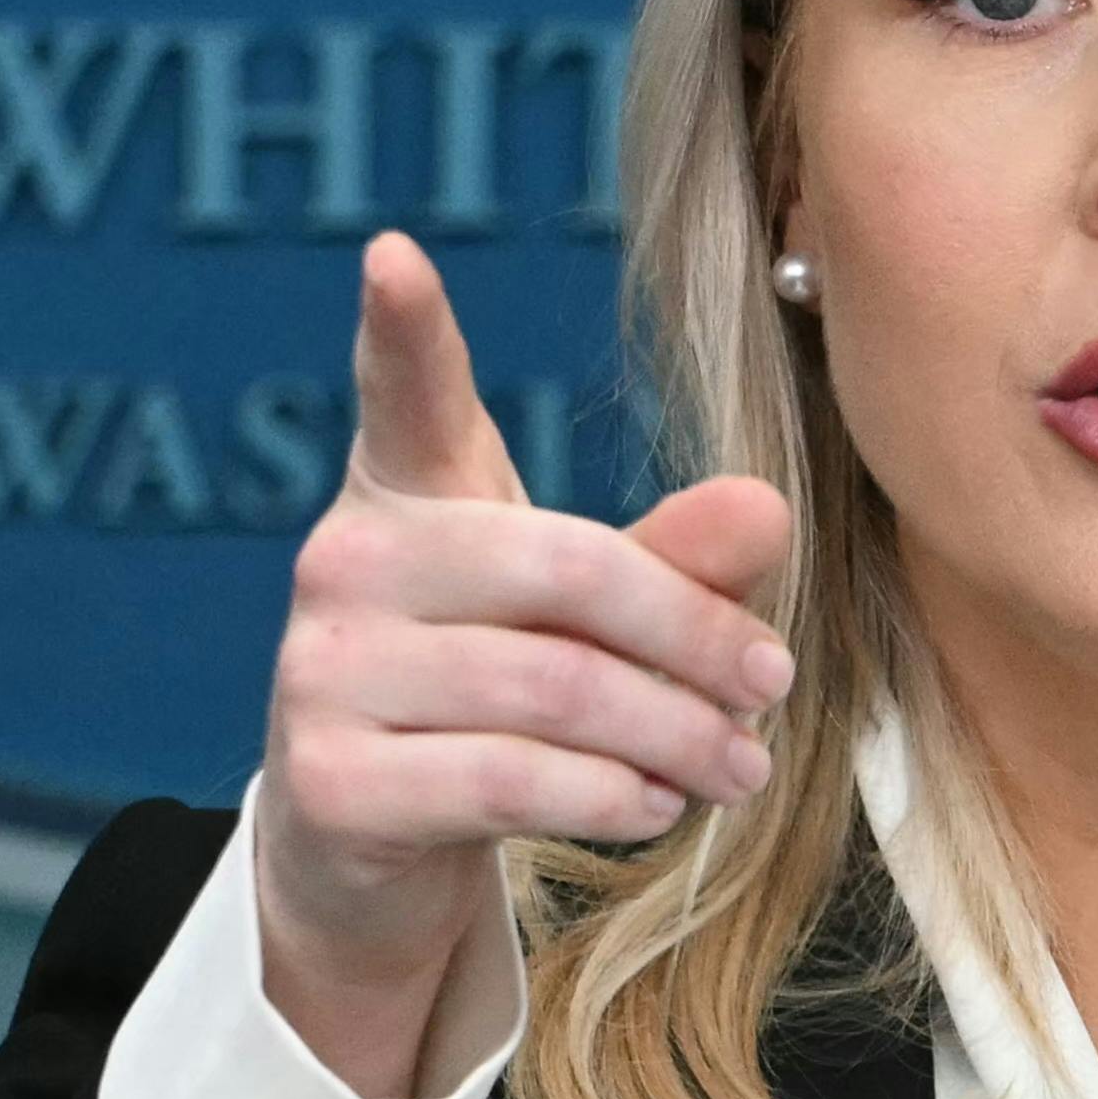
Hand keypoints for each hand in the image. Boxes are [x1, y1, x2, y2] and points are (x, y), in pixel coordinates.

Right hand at [252, 229, 796, 1098]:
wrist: (369, 844)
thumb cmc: (490, 689)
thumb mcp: (581, 612)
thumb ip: (672, 558)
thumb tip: (769, 509)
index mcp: (406, 488)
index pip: (404, 394)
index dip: (402, 324)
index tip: (394, 254)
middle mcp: (347, 561)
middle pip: (566, 570)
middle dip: (695, 634)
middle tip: (775, 681)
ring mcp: (322, 669)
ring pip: (554, 689)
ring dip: (678, 734)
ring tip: (742, 763)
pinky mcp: (328, 780)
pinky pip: (509, 780)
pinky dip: (610, 798)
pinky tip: (657, 804)